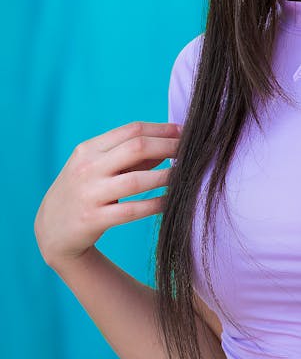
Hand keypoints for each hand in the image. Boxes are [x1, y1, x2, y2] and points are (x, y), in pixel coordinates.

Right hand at [34, 121, 180, 274]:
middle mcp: (87, 168)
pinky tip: (171, 201)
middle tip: (190, 151)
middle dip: (168, 146)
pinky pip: (132, 210)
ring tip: (184, 175)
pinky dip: (155, 204)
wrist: (51, 229)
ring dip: (166, 177)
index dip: (161, 129)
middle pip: (136, 148)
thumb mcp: (98, 167)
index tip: (184, 132)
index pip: (131, 130)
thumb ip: (131, 156)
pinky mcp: (93, 219)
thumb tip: (170, 144)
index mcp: (88, 149)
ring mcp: (89, 194)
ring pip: (137, 180)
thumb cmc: (85, 190)